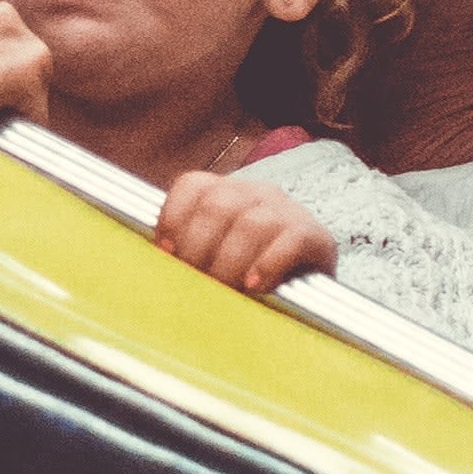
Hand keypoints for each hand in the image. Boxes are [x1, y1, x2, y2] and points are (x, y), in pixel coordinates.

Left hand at [157, 170, 335, 292]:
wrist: (312, 283)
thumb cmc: (253, 271)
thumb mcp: (218, 254)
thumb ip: (191, 252)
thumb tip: (157, 267)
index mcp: (228, 192)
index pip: (193, 185)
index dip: (173, 216)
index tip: (166, 251)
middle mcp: (256, 192)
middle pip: (218, 205)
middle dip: (199, 247)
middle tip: (196, 280)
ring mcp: (287, 211)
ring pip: (251, 224)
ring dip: (230, 261)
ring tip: (224, 288)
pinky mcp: (315, 235)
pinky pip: (290, 241)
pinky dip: (268, 265)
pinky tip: (255, 286)